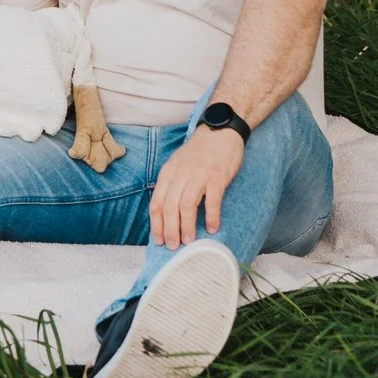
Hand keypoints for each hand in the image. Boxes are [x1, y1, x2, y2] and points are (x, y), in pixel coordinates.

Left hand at [149, 124, 245, 247]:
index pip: (157, 203)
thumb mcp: (178, 165)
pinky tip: (212, 228)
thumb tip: (167, 214)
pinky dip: (211, 217)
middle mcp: (180, 174)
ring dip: (186, 227)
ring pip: (186, 206)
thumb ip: (172, 185)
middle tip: (173, 246)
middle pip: (170, 207)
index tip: (159, 241)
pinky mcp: (217, 176)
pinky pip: (212, 201)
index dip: (156, 225)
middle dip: (169, 230)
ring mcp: (199, 175)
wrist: (220, 130)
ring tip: (189, 242)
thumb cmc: (199, 152)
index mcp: (168, 173)